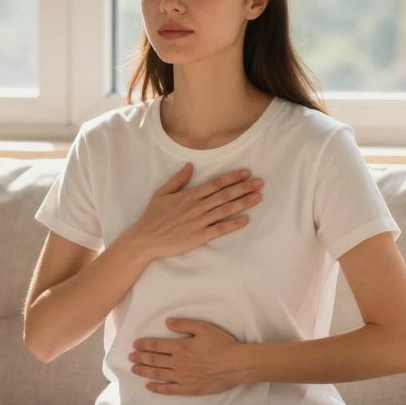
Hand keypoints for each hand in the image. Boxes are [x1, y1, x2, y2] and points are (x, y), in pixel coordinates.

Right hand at [122, 163, 262, 261]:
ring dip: (243, 203)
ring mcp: (199, 222)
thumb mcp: (162, 193)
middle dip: (244, 188)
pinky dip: (233, 225)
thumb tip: (190, 165)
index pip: (215, 184)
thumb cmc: (153, 216)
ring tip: (258, 197)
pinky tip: (245, 220)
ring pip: (225, 210)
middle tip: (260, 183)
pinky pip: (219, 229)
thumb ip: (178, 179)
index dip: (232, 178)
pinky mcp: (199, 237)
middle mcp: (196, 207)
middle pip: (225, 195)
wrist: (145, 239)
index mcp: (189, 195)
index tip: (246, 173)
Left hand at [129, 317, 244, 395]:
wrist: (235, 364)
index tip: (135, 345)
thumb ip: (184, 324)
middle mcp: (178, 362)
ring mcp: (182, 377)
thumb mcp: (203, 328)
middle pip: (154, 360)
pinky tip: (149, 386)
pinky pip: (169, 389)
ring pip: (158, 374)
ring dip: (144, 371)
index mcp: (180, 347)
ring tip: (134, 369)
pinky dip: (157, 388)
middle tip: (130, 357)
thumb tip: (167, 322)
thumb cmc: (222, 344)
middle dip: (140, 358)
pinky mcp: (188, 388)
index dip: (144, 345)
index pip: (157, 345)